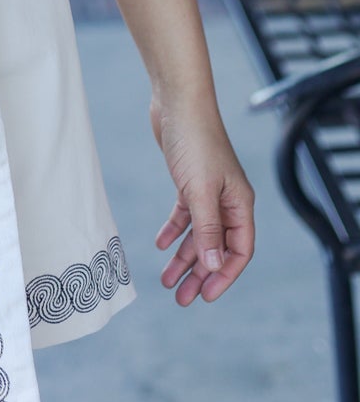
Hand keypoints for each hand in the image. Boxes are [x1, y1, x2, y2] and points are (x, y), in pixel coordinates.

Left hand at [150, 96, 255, 305]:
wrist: (177, 102)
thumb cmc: (194, 141)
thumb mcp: (200, 190)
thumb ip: (207, 229)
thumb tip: (214, 266)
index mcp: (240, 203)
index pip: (239, 250)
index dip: (223, 276)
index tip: (204, 296)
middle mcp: (228, 200)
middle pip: (217, 247)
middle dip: (200, 274)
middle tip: (182, 299)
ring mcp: (208, 191)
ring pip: (199, 234)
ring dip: (184, 257)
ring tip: (167, 280)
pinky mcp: (189, 181)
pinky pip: (185, 214)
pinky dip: (174, 230)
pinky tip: (160, 243)